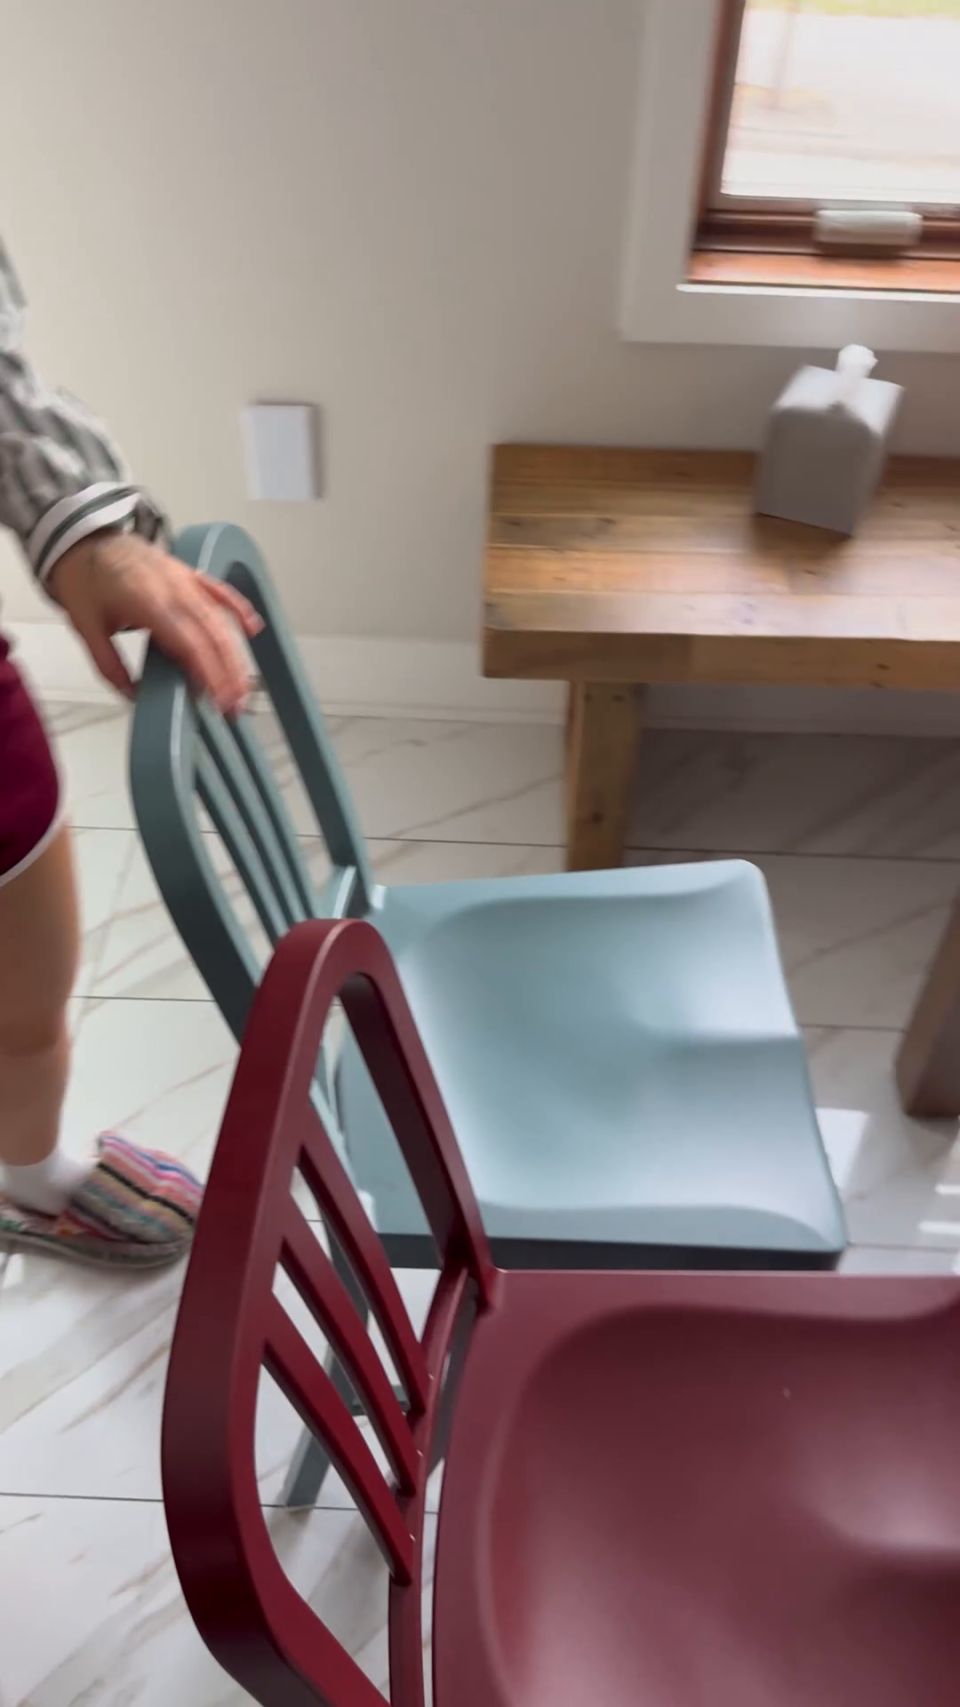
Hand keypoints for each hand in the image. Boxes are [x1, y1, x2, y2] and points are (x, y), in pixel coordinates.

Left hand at [49, 531, 262, 714]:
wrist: (83, 541)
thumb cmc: (85, 582)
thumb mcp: (86, 628)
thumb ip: (110, 666)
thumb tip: (133, 696)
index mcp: (149, 603)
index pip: (189, 644)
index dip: (208, 674)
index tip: (217, 701)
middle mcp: (175, 590)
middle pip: (212, 636)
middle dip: (229, 673)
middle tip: (236, 706)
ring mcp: (186, 579)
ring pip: (221, 619)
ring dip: (236, 654)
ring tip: (244, 685)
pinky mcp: (189, 573)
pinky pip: (220, 591)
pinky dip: (238, 609)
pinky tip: (253, 629)